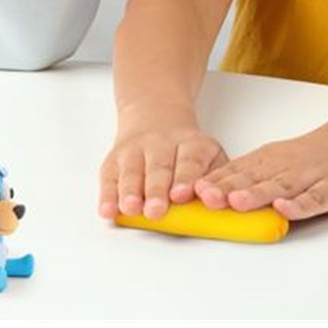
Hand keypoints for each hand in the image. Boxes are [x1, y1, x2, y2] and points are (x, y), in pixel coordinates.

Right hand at [99, 115, 227, 220]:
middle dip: (157, 190)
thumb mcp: (210, 155)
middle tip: (156, 210)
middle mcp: (161, 143)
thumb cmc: (187, 151)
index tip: (183, 195)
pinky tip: (108, 210)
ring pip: (132, 171)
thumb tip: (219, 203)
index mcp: (191, 144)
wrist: (155, 117)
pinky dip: (107, 195)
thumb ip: (216, 179)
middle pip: (159, 168)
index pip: (190, 160)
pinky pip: (109, 178)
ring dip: (131, 191)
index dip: (185, 178)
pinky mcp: (114, 160)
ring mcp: (135, 150)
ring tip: (132, 208)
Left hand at [193, 108, 327, 220]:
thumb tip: (214, 192)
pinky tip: (286, 209)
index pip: (236, 171)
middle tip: (203, 198)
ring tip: (236, 201)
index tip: (188, 191)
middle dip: (227, 189)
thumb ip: (252, 176)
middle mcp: (286, 166)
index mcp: (270, 160)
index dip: (213, 182)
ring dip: (258, 194)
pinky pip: (316, 198)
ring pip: (280, 186)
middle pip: (253, 179)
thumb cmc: (315, 153)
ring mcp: (311, 177)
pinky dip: (300, 204)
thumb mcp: (280, 160)